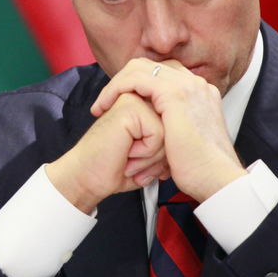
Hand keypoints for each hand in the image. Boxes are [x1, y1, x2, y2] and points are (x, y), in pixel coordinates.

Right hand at [46, 91, 168, 212]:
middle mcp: (141, 96)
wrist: (87, 179)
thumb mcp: (151, 152)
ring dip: (152, 155)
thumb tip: (190, 137)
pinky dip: (145, 153)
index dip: (164, 149)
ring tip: (130, 159)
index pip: (176, 122)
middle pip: (175, 126)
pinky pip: (158, 135)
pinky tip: (126, 155)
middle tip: (134, 160)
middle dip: (159, 152)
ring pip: (169, 130)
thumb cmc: (115, 168)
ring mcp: (135, 99)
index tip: (140, 157)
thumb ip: (168, 138)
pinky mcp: (130, 107)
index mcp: (147, 103)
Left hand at [91, 58, 246, 201]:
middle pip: (151, 66)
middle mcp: (195, 84)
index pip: (164, 73)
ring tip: (102, 104)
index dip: (139, 85)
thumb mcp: (188, 141)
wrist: (218, 178)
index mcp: (200, 93)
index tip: (122, 102)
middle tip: (107, 101)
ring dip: (116, 84)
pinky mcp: (173, 93)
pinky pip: (135, 78)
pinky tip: (106, 105)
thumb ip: (175, 128)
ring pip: (139, 67)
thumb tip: (159, 135)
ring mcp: (186, 85)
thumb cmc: (203, 170)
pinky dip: (116, 88)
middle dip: (124, 81)